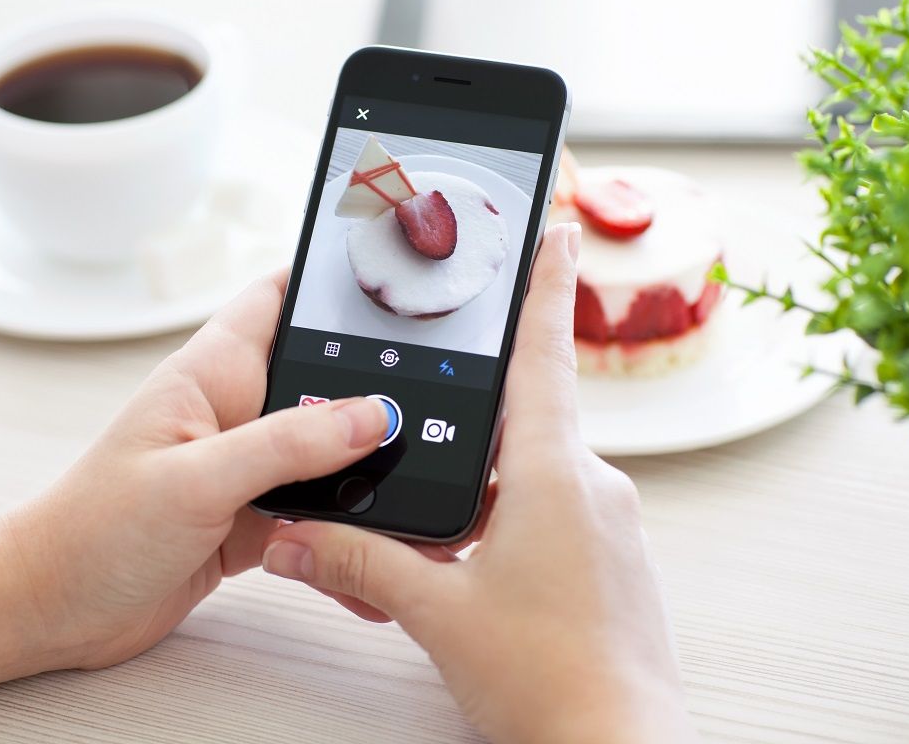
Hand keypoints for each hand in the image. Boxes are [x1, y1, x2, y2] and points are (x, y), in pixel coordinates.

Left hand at [0, 272, 389, 670]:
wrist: (53, 613)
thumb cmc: (93, 531)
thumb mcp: (196, 479)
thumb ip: (285, 446)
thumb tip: (371, 416)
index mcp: (212, 373)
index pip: (276, 298)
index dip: (329, 281)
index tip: (393, 282)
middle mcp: (235, 412)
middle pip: (322, 378)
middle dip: (375, 390)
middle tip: (437, 405)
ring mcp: (245, 467)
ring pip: (328, 453)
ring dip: (366, 472)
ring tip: (419, 488)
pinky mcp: (253, 518)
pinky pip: (316, 516)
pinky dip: (344, 535)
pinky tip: (371, 566)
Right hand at [261, 225, 697, 743]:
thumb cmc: (548, 683)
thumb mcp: (437, 612)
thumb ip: (360, 563)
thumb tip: (293, 537)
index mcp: (553, 475)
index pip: (545, 355)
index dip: (546, 284)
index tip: (559, 225)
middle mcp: (593, 485)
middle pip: (528, 414)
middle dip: (478, 412)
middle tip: (437, 412)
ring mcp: (611, 522)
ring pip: (538, 469)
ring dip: (491, 478)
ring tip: (449, 524)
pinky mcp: (614, 556)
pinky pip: (559, 507)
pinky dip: (515, 513)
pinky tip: (484, 561)